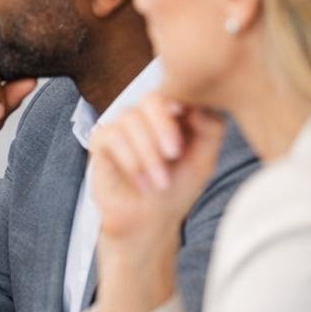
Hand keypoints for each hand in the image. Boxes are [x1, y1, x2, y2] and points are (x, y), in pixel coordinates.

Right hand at [88, 95, 225, 311]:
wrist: (150, 220)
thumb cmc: (177, 188)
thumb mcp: (205, 159)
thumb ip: (210, 128)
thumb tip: (195, 106)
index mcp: (172, 113)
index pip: (176, 91)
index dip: (184, 105)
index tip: (190, 125)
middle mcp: (145, 115)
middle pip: (151, 99)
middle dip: (164, 126)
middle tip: (174, 154)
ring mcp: (120, 125)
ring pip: (131, 121)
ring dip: (148, 154)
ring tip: (159, 182)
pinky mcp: (100, 141)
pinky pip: (111, 136)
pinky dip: (129, 159)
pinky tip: (140, 181)